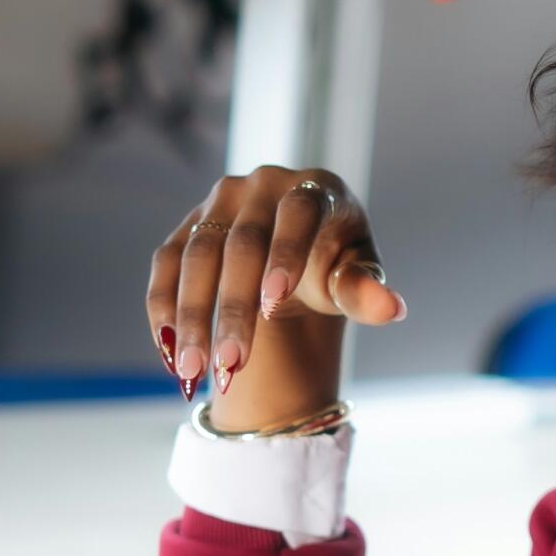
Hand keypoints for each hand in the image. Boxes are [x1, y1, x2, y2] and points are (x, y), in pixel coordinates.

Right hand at [147, 164, 406, 410]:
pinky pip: (166, 265)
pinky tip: (171, 354)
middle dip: (233, 308)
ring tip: (193, 371)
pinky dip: (164, 309)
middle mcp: (262, 184)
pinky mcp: (188, 224)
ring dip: (191, 317)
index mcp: (314, 187)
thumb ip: (366, 291)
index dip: (285, 254)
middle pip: (240, 243)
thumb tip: (392, 309)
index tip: (275, 303)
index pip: (298, 214)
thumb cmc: (334, 264)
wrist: (295, 257)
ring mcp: (219, 201)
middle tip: (230, 364)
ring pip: (195, 256)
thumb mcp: (355, 276)